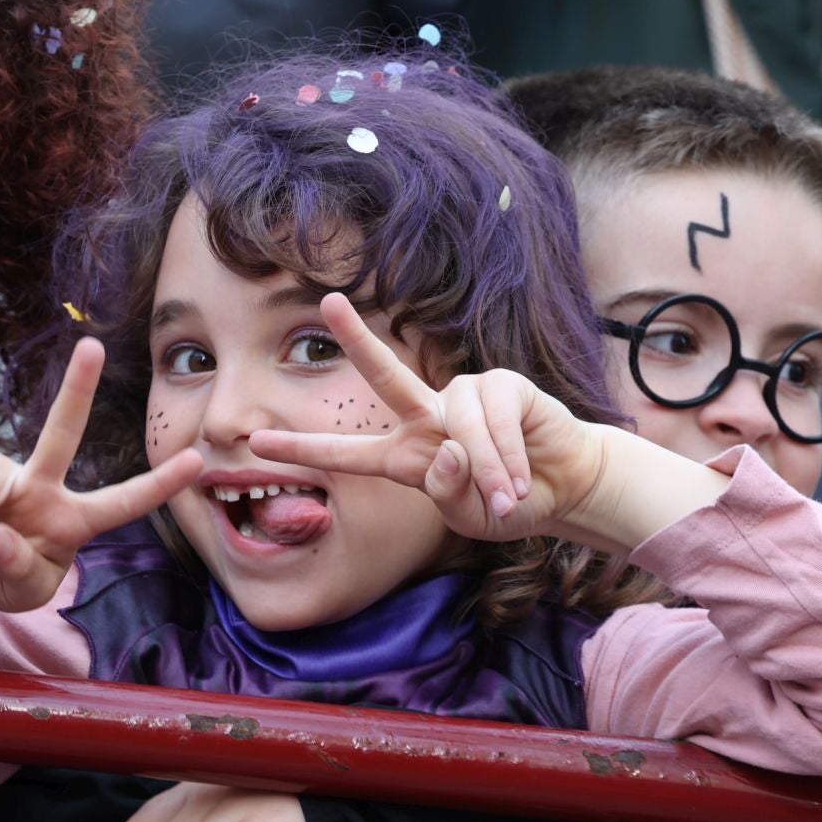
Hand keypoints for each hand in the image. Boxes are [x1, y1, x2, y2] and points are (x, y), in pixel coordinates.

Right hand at [0, 339, 202, 616]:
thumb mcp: (20, 593)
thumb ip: (18, 570)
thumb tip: (0, 535)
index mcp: (72, 519)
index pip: (122, 503)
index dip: (158, 485)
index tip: (196, 460)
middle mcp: (42, 484)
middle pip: (62, 431)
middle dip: (78, 388)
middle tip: (93, 346)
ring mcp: (1, 470)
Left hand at [247, 294, 607, 544]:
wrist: (566, 488)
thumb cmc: (510, 502)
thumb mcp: (473, 518)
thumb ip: (449, 495)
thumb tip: (446, 453)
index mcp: (407, 455)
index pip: (347, 453)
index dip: (303, 450)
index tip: (256, 444)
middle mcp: (428, 416)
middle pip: (385, 373)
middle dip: (356, 337)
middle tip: (329, 303)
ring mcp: (464, 397)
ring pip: (460, 428)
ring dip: (487, 471)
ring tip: (508, 496)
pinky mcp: (504, 386)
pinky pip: (494, 420)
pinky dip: (508, 455)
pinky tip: (522, 472)